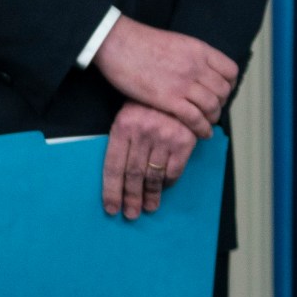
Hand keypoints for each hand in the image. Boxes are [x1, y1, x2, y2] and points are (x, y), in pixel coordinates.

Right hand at [92, 17, 236, 136]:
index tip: (222, 92)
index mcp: (200, 51)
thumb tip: (201, 71)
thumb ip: (193, 57)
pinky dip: (202, 128)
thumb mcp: (178, 43)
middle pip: (223, 91)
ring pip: (212, 106)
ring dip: (212, 117)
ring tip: (207, 122)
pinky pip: (194, 118)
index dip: (229, 85)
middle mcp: (197, 67)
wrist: (118, 43)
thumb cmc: (141, 42)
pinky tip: (202, 133)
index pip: (230, 71)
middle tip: (212, 109)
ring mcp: (183, 83)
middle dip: (221, 103)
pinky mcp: (168, 99)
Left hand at [105, 103, 197, 219]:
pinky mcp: (184, 141)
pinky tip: (164, 188)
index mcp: (123, 127)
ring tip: (149, 207)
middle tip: (131, 213)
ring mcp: (164, 137)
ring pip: (154, 175)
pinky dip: (168, 182)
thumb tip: (119, 175)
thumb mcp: (128, 114)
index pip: (114, 166)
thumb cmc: (149, 102)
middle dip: (131, 197)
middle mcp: (143, 134)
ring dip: (151, 195)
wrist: (179, 82)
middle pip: (133, 175)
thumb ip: (124, 140)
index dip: (111, 190)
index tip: (112, 208)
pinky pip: (174, 170)